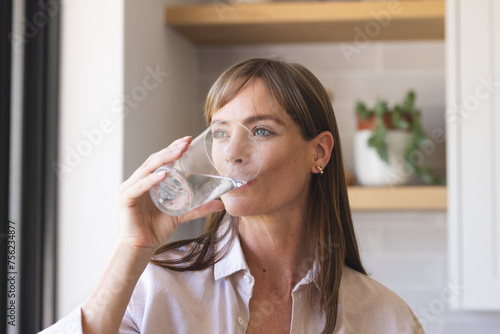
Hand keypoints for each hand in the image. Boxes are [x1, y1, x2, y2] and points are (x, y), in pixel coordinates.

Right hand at [117, 136, 224, 250]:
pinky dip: (151, 179)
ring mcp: (130, 188)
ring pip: (147, 168)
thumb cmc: (157, 228)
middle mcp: (138, 181)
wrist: (142, 246)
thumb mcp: (181, 215)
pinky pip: (139, 186)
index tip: (187, 140)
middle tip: (185, 143)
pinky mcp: (126, 199)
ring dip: (164, 159)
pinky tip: (164, 174)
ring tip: (178, 153)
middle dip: (171, 150)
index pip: (161, 159)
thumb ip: (198, 208)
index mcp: (149, 180)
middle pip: (154, 160)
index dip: (173, 148)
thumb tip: (220, 205)